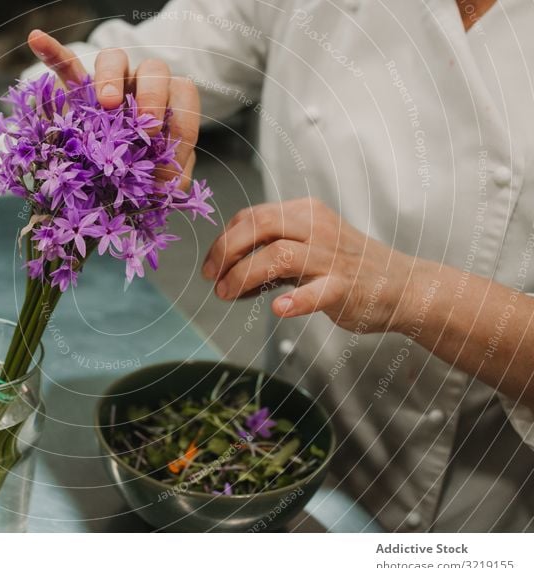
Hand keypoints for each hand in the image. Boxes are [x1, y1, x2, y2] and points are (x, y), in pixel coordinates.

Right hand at [27, 29, 199, 188]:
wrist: (105, 185)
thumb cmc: (139, 178)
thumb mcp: (159, 183)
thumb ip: (171, 180)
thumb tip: (171, 182)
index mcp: (168, 105)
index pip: (183, 95)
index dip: (183, 120)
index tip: (170, 149)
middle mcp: (140, 87)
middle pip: (154, 70)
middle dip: (153, 94)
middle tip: (148, 123)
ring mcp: (108, 85)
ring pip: (114, 60)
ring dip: (111, 78)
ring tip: (107, 103)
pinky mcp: (76, 91)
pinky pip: (66, 66)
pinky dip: (53, 53)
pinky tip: (36, 39)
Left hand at [202, 197, 418, 333]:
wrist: (403, 286)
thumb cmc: (347, 268)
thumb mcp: (307, 248)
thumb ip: (271, 253)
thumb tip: (225, 269)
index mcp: (305, 213)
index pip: (253, 216)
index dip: (224, 240)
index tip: (210, 265)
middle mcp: (317, 228)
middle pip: (261, 226)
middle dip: (227, 250)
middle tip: (210, 277)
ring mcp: (332, 257)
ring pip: (279, 255)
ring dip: (244, 275)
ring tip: (226, 293)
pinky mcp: (346, 287)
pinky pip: (317, 291)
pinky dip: (295, 300)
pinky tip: (277, 308)